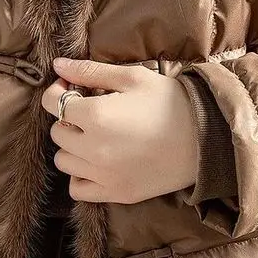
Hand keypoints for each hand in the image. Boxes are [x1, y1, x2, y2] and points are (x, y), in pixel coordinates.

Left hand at [42, 56, 199, 204]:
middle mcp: (93, 149)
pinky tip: (97, 162)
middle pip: (57, 132)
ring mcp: (103, 175)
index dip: (58, 91)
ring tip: (96, 136)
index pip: (52, 103)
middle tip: (91, 111)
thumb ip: (90, 71)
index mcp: (95, 115)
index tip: (72, 87)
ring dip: (73, 147)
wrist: (205, 138)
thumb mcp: (133, 77)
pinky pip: (77, 189)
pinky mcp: (116, 193)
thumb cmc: (171, 102)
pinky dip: (80, 176)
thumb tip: (58, 65)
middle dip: (69, 119)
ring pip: (63, 161)